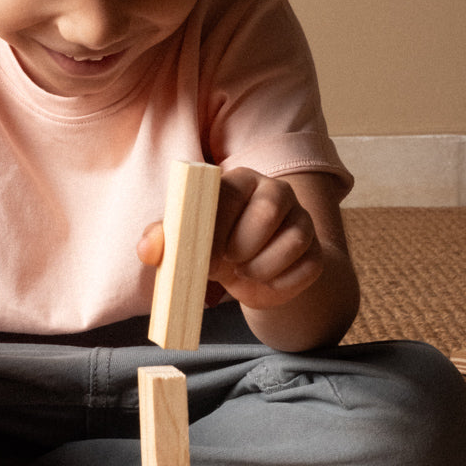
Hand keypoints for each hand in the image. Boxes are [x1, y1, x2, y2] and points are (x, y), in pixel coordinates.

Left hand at [137, 166, 323, 312]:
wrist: (248, 277)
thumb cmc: (212, 249)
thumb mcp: (185, 244)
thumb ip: (163, 241)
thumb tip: (148, 248)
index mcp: (239, 181)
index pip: (231, 191)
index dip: (216, 225)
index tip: (202, 255)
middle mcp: (275, 193)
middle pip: (269, 209)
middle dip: (242, 245)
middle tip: (226, 263)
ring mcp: (301, 220)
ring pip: (293, 240)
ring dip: (261, 268)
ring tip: (242, 272)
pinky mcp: (316, 251)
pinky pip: (307, 267)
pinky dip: (281, 284)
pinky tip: (265, 281)